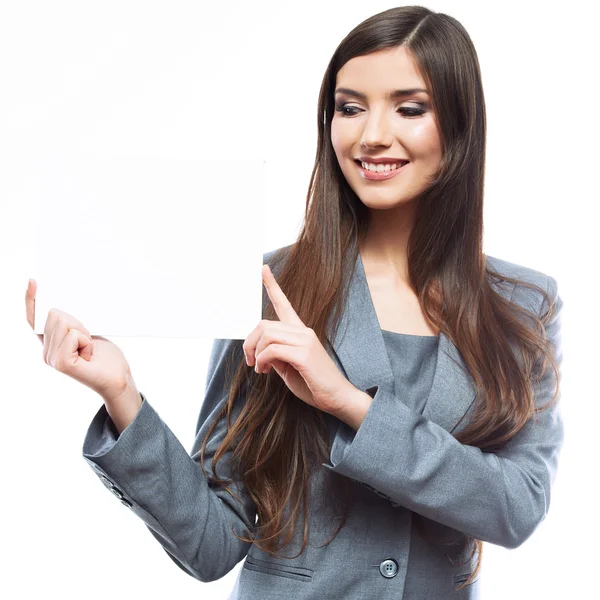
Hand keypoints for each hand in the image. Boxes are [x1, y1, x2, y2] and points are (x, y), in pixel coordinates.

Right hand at [25, 278, 137, 402]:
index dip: (32, 300)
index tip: (33, 282)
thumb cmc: (106, 357)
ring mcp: (52, 358)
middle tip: (88, 341)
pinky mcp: (61, 363)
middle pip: (55, 314)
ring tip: (89, 349)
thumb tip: (59, 307)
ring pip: (64, 322)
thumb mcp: (86, 333)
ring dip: (84, 332)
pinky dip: (86, 341)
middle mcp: (46, 351)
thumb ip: (70, 324)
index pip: (35, 319)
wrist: (118, 378)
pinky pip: (73, 335)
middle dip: (77, 323)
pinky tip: (89, 354)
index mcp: (51, 343)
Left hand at [243, 265, 353, 415]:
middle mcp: (303, 332)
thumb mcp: (289, 368)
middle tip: (250, 361)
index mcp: (301, 332)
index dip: (272, 285)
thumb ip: (276, 355)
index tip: (263, 268)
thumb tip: (261, 351)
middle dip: (249, 342)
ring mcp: (305, 341)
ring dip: (256, 353)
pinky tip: (265, 371)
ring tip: (259, 369)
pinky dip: (262, 361)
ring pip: (266, 335)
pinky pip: (272, 350)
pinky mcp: (304, 354)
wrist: (338, 398)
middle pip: (264, 324)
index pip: (284, 303)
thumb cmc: (314, 384)